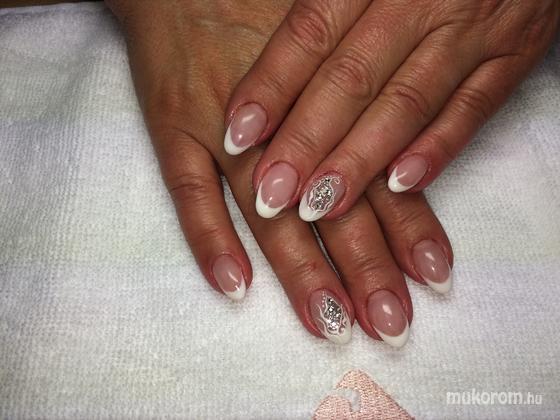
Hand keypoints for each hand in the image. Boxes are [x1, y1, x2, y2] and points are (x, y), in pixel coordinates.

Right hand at [106, 0, 452, 345]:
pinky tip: (231, 285)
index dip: (407, 229)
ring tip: (329, 322)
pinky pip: (188, 191)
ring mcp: (223, 130)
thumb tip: (404, 165)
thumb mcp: (330, 44)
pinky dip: (208, 239)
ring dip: (299, 270)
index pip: (377, 177)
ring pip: (266, 212)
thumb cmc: (263, 8)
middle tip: (389, 324)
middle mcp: (283, 124)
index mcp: (328, 102)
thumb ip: (362, 104)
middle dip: (365, 269)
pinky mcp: (174, 129)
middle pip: (331, 207)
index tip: (430, 278)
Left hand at [225, 0, 558, 220]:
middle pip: (352, 80)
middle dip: (307, 142)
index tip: (237, 137)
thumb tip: (269, 79)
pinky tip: (398, 188)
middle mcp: (420, 0)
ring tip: (318, 207)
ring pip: (406, 104)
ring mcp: (472, 30)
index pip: (311, 32)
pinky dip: (436, 150)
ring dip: (359, 160)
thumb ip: (326, 13)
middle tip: (271, 194)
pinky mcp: (513, 56)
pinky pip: (473, 109)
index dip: (272, 87)